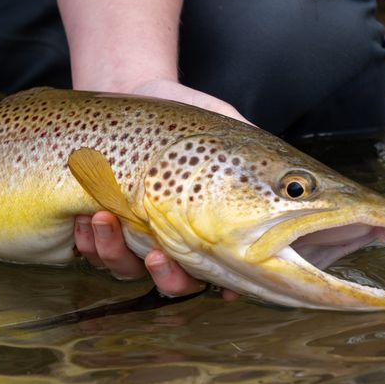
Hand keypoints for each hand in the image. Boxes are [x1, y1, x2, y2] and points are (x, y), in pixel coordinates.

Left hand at [74, 79, 247, 298]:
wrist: (130, 93)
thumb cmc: (186, 113)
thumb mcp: (227, 123)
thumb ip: (257, 151)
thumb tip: (297, 177)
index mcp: (212, 226)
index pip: (228, 272)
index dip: (231, 289)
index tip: (228, 290)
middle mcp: (176, 240)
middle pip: (177, 283)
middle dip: (167, 277)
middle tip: (157, 255)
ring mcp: (136, 237)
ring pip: (128, 270)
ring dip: (115, 252)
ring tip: (103, 218)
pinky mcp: (102, 228)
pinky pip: (94, 252)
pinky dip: (90, 239)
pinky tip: (87, 215)